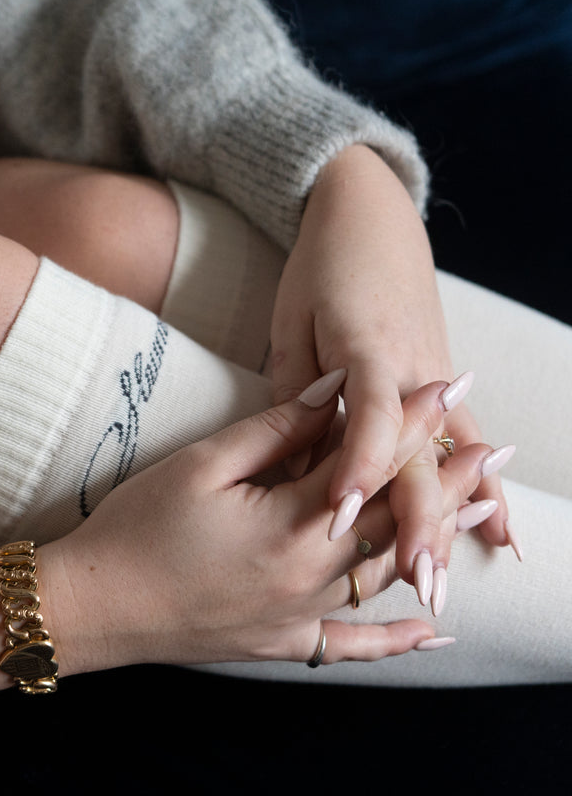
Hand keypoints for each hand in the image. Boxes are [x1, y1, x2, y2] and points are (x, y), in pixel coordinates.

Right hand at [44, 372, 485, 673]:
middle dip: (446, 477)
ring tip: (480, 514)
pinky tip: (431, 633)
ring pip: (386, 573)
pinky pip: (350, 646)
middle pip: (395, 517)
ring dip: (434, 539)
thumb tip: (332, 396)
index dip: (409, 418)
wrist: (92, 604)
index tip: (446, 385)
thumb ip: (274, 432)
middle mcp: (310, 575)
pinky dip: (394, 641)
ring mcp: (298, 616)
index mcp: (291, 523)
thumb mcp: (201, 466)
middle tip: (492, 447)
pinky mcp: (279, 643)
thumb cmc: (137, 529)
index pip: (367, 459)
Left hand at [268, 145, 511, 583]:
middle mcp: (413, 369)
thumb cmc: (319, 268)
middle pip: (418, 454)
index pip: (367, 418)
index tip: (338, 516)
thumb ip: (295, 396)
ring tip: (444, 582)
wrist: (369, 213)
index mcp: (365, 349)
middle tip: (414, 580)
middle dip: (416, 521)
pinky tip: (502, 536)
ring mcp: (437, 377)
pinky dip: (483, 490)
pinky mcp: (444, 381)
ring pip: (447, 459)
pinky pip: (467, 444)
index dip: (356, 468)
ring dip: (449, 522)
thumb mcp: (292, 324)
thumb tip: (295, 463)